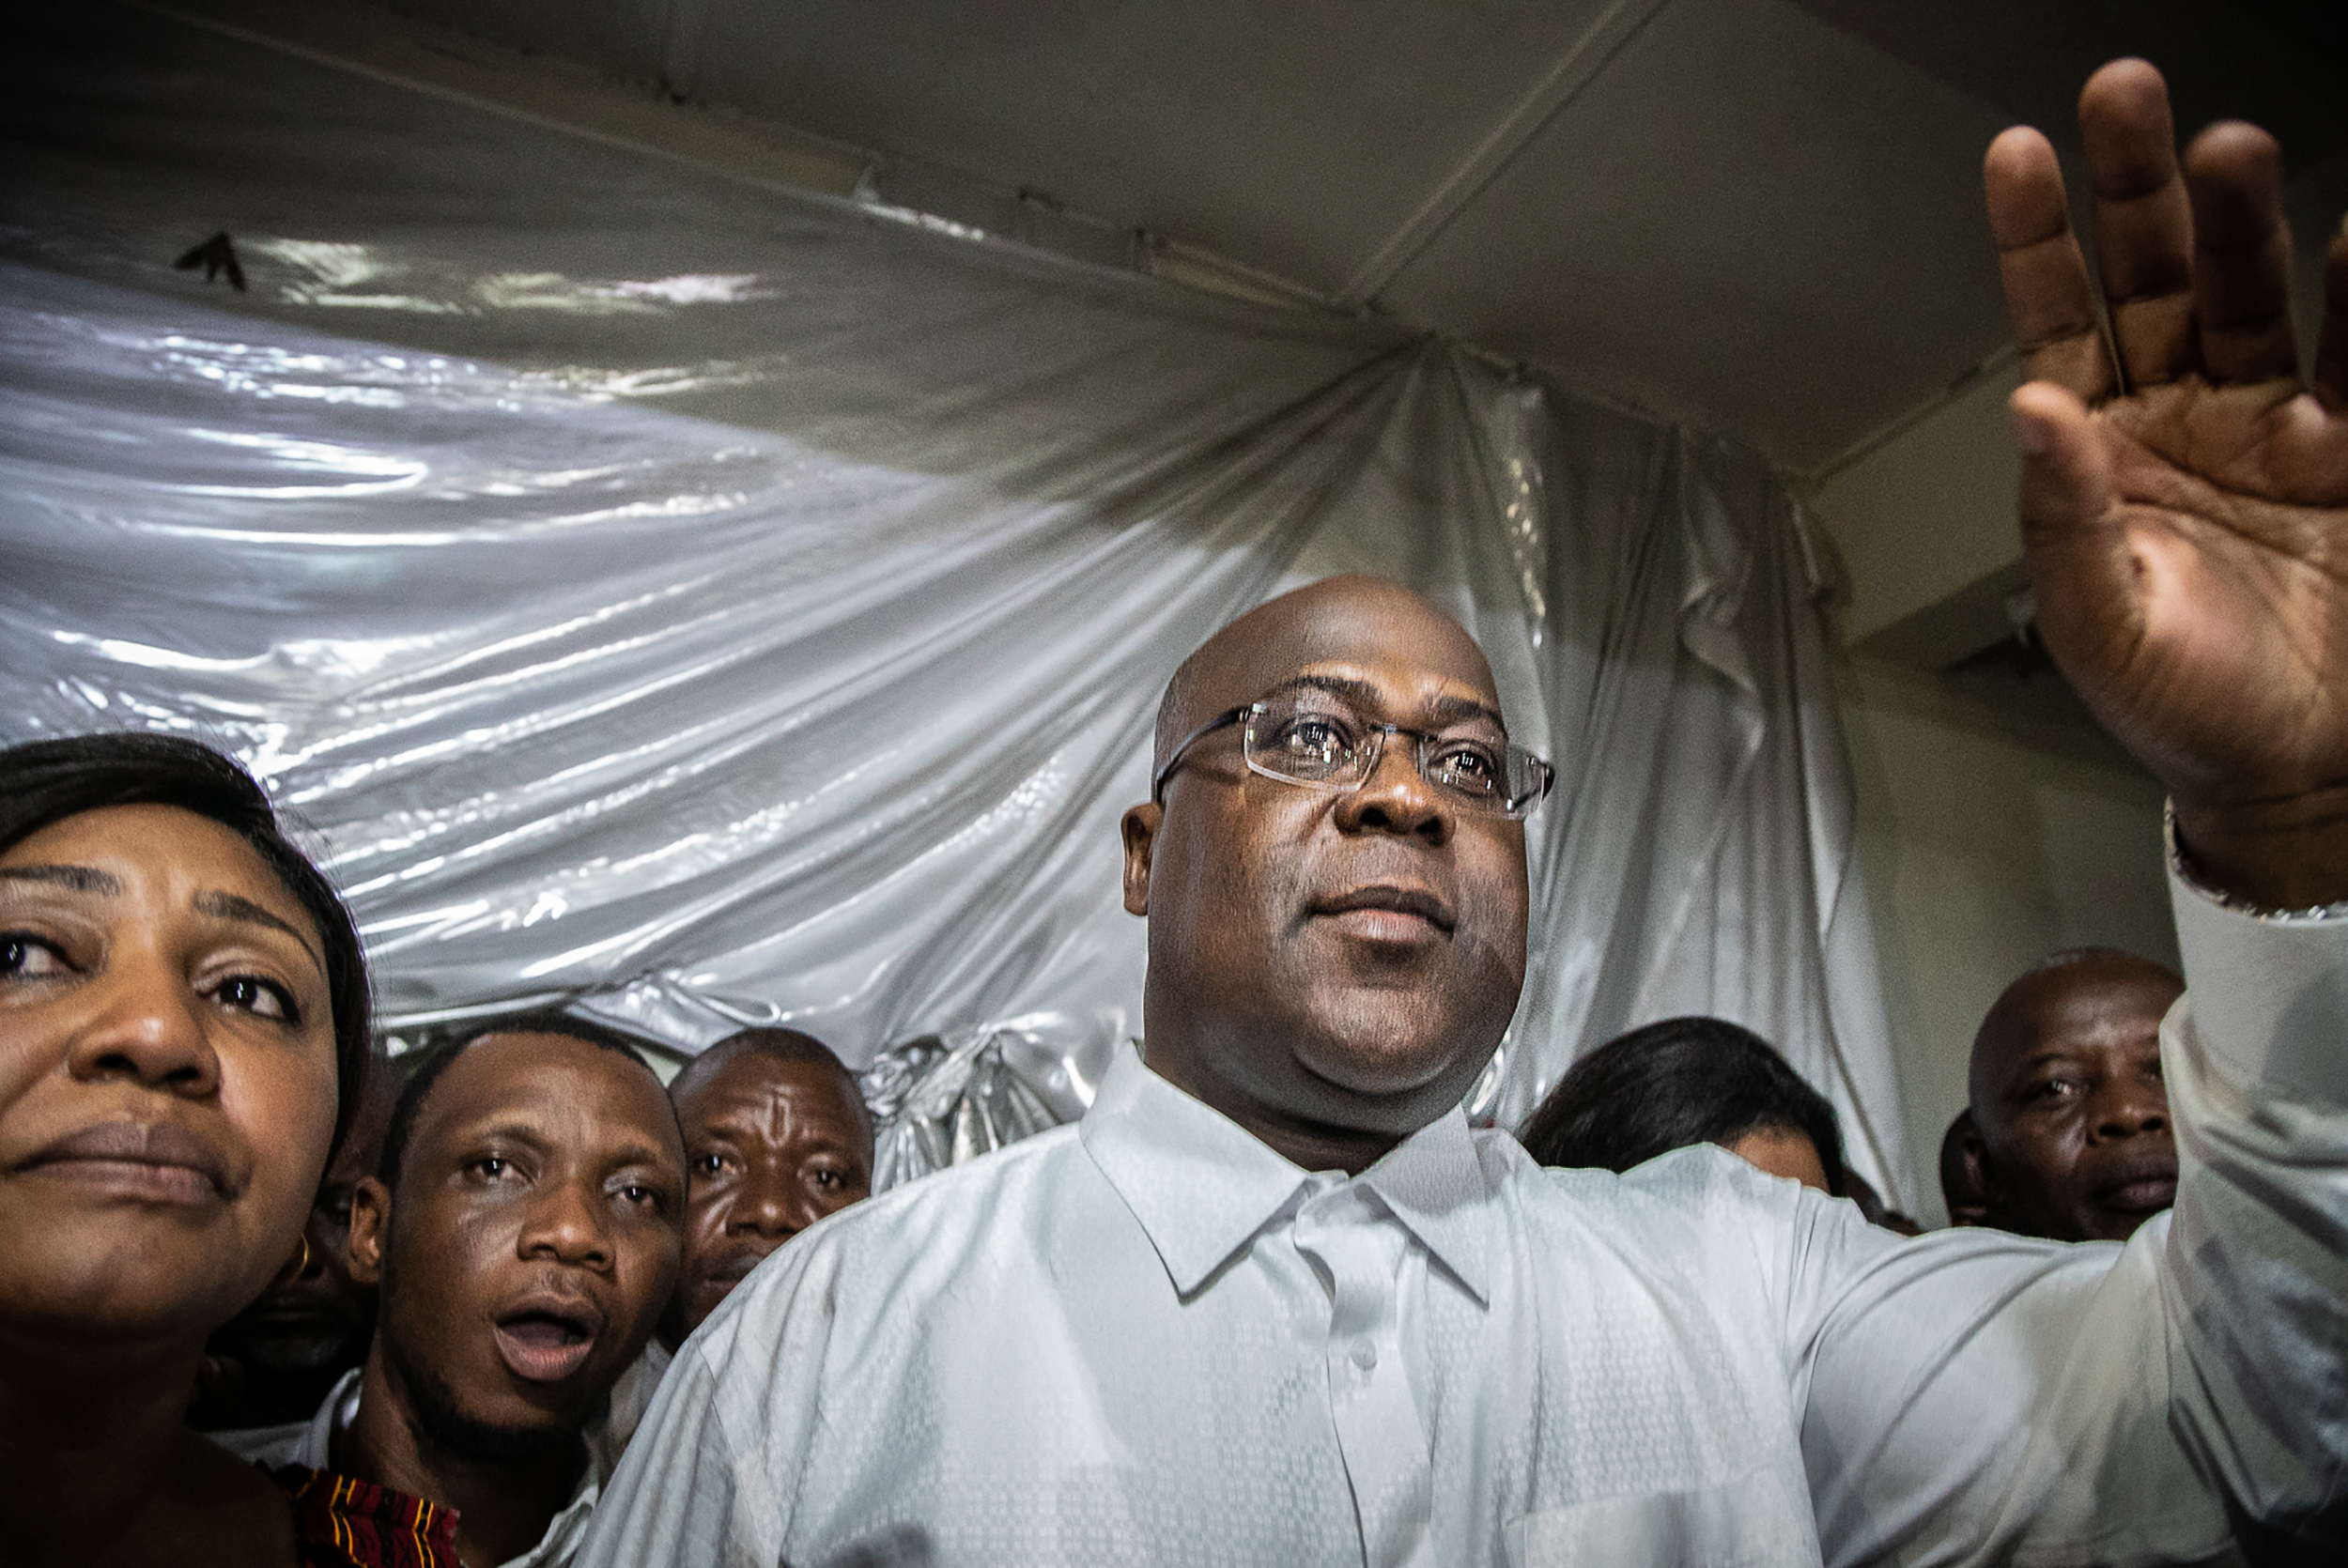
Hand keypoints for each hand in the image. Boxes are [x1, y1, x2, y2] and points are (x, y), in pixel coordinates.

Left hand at [1985, 59, 2347, 908]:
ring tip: (2231, 145)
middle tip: (2127, 95)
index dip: (2037, 240)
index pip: (2055, 323)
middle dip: (2141, 189)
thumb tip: (2029, 409)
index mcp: (2095, 457)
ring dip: (2241, 219)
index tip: (2018, 154)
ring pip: (2251, 295)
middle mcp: (2179, 420)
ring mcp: (2271, 426)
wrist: (2297, 774)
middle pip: (2154, 279)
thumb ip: (2064, 518)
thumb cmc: (2179, 708)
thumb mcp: (2101, 622)